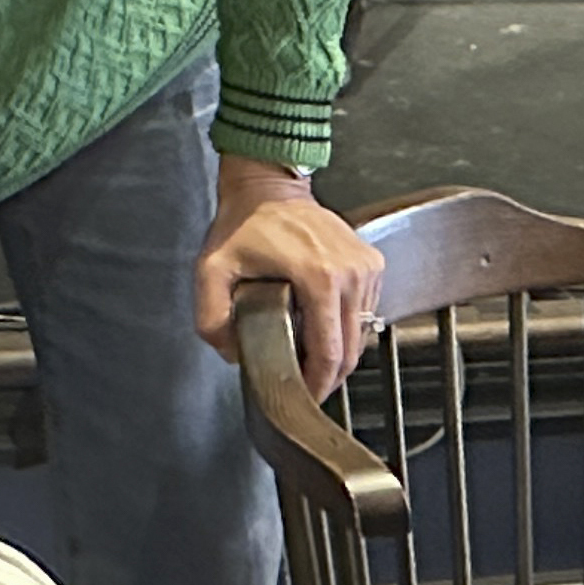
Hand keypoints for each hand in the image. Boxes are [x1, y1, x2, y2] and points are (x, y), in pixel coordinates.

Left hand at [193, 158, 381, 400]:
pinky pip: (365, 310)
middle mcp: (351, 273)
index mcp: (320, 278)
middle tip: (305, 384)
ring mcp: (366, 267)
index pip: (330, 352)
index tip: (305, 397)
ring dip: (338, 350)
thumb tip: (233, 352)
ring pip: (362, 332)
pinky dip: (346, 325)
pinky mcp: (372, 263)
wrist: (269, 187)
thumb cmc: (245, 224)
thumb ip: (211, 317)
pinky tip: (321, 323)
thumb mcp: (211, 270)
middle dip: (329, 375)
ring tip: (309, 353)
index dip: (318, 383)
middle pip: (352, 349)